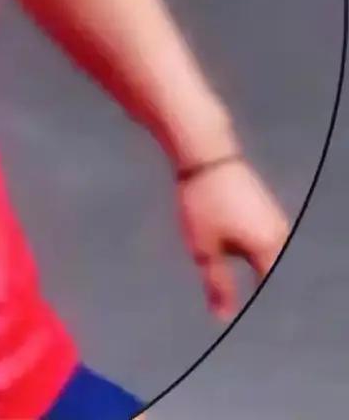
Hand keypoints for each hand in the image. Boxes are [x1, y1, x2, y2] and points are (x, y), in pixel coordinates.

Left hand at [176, 157, 289, 321]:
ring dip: (257, 274)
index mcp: (270, 248)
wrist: (205, 154)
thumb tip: (224, 318)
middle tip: (241, 313)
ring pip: (270, 258)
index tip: (247, 329)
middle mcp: (281, 236)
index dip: (261, 312)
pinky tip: (236, 258)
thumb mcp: (203, 248)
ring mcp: (275, 220)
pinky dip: (252, 255)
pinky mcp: (263, 210)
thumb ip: (217, 284)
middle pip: (276, 276)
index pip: (272, 291)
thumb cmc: (202, 200)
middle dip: (262, 296)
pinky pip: (264, 242)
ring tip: (239, 290)